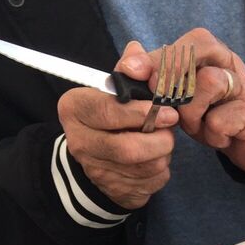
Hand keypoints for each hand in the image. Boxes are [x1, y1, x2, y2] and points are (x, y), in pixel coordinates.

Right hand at [57, 41, 177, 209]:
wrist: (98, 156)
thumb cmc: (110, 115)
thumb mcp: (114, 88)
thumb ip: (128, 70)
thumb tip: (137, 51)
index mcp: (74, 109)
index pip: (108, 112)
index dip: (141, 113)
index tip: (168, 112)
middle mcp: (79, 143)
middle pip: (127, 148)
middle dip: (158, 139)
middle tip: (171, 129)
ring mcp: (97, 172)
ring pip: (144, 167)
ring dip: (163, 154)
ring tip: (163, 141)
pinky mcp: (117, 192)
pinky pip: (151, 183)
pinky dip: (162, 170)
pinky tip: (157, 159)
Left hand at [117, 28, 244, 174]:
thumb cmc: (213, 116)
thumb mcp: (182, 98)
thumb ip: (157, 80)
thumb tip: (128, 63)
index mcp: (212, 54)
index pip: (186, 43)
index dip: (158, 56)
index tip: (132, 71)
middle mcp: (229, 64)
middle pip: (195, 55)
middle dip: (170, 79)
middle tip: (162, 103)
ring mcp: (244, 88)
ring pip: (209, 83)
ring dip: (192, 113)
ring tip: (197, 127)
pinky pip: (220, 121)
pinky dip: (211, 135)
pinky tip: (217, 139)